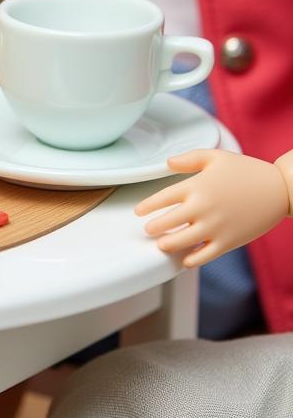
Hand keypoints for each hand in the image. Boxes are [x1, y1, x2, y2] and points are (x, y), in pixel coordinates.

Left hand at [134, 149, 290, 266]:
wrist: (281, 189)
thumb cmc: (248, 171)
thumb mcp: (216, 157)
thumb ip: (189, 159)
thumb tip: (167, 163)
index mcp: (196, 186)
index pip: (161, 198)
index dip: (146, 206)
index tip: (139, 211)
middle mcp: (202, 207)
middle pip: (166, 222)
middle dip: (152, 228)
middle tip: (149, 229)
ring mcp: (214, 226)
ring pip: (180, 242)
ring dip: (166, 245)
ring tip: (162, 243)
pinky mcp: (228, 241)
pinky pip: (203, 256)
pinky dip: (190, 259)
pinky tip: (184, 258)